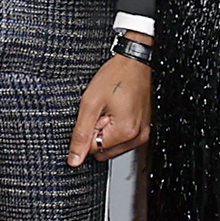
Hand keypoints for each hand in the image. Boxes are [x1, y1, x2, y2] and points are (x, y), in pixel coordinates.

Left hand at [66, 47, 150, 164]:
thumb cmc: (117, 76)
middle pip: (105, 150)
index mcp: (125, 132)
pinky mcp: (145, 127)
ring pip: (114, 145)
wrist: (135, 61)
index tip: (95, 114)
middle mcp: (138, 137)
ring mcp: (143, 132)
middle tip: (103, 111)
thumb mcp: (90, 103)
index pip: (94, 149)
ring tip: (112, 108)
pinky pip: (124, 137)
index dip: (89, 131)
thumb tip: (74, 159)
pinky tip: (119, 109)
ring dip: (108, 130)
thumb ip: (81, 134)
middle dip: (99, 133)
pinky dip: (117, 126)